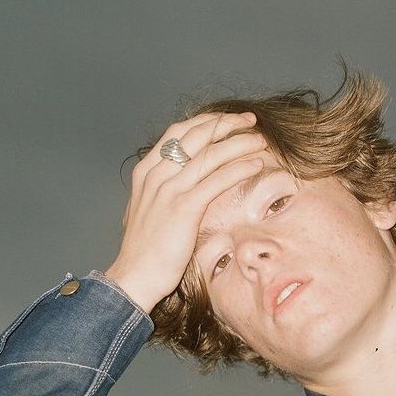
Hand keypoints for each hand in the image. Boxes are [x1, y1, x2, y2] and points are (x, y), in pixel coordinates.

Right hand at [105, 113, 265, 312]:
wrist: (134, 275)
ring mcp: (169, 189)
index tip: (229, 120)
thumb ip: (163, 192)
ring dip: (240, 142)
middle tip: (251, 121)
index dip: (207, 121)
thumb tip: (183, 184)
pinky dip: (239, 168)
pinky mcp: (184, 207)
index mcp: (147, 170)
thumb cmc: (145, 249)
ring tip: (261, 140)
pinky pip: (217, 180)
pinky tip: (256, 164)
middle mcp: (156, 173)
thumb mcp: (150, 211)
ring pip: (210, 154)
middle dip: (227, 123)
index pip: (180, 131)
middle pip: (196, 134)